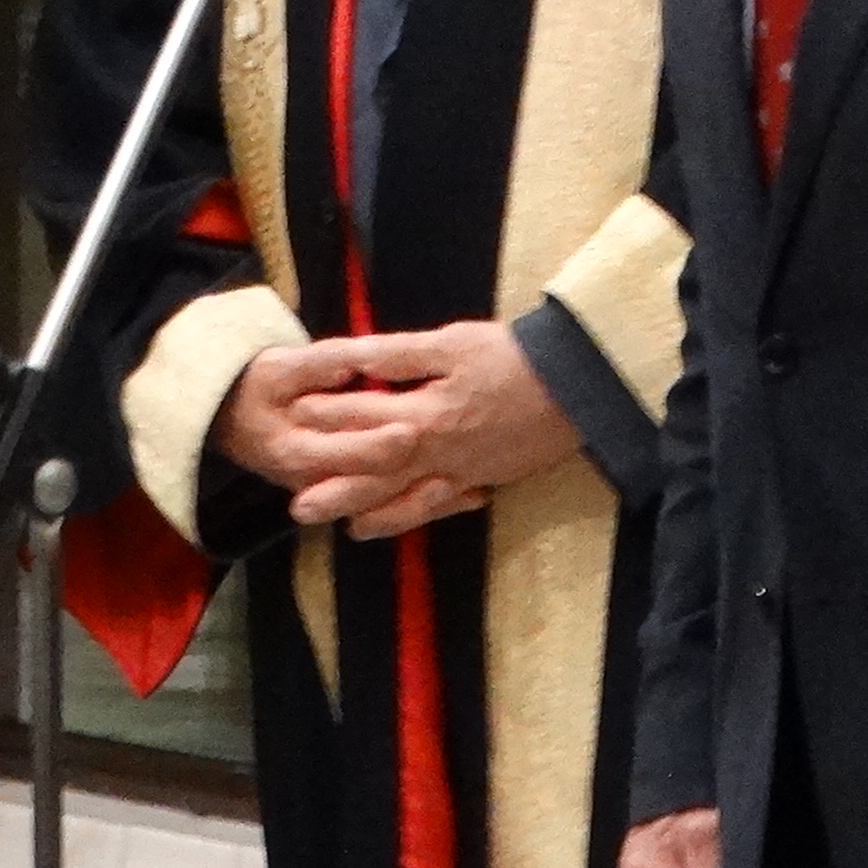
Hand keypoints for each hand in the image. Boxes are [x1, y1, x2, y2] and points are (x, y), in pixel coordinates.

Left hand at [271, 321, 579, 535]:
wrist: (574, 384)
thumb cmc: (512, 357)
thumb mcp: (451, 343)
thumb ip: (398, 355)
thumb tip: (352, 356)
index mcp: (426, 412)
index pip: (365, 415)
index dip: (327, 416)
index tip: (293, 417)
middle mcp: (437, 450)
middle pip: (375, 471)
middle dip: (334, 485)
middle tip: (295, 504)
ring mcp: (460, 471)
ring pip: (403, 497)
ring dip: (366, 510)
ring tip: (331, 522)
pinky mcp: (479, 478)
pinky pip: (435, 506)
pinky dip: (406, 517)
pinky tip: (378, 524)